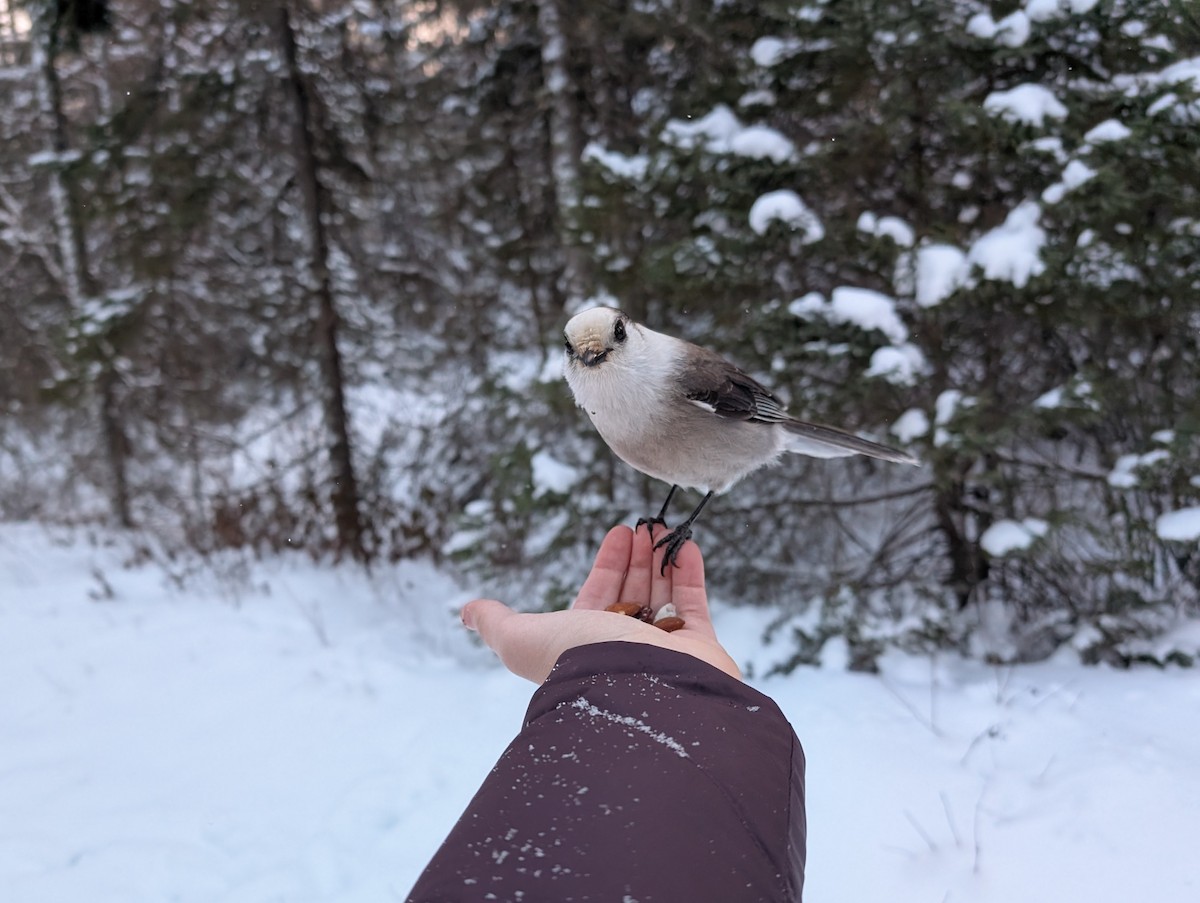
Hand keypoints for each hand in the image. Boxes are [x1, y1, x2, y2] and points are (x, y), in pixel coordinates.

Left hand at [461, 524, 740, 682]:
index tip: (618, 533)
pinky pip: (694, 605)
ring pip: (662, 594)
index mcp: (586, 644)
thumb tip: (466, 612)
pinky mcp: (699, 649)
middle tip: (643, 525)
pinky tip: (688, 546)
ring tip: (663, 528)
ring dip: (661, 559)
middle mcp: (624, 647)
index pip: (598, 595)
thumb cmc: (580, 661)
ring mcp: (662, 649)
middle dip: (635, 558)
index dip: (607, 565)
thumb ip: (497, 623)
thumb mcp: (523, 638)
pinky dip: (690, 574)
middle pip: (632, 592)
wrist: (640, 690)